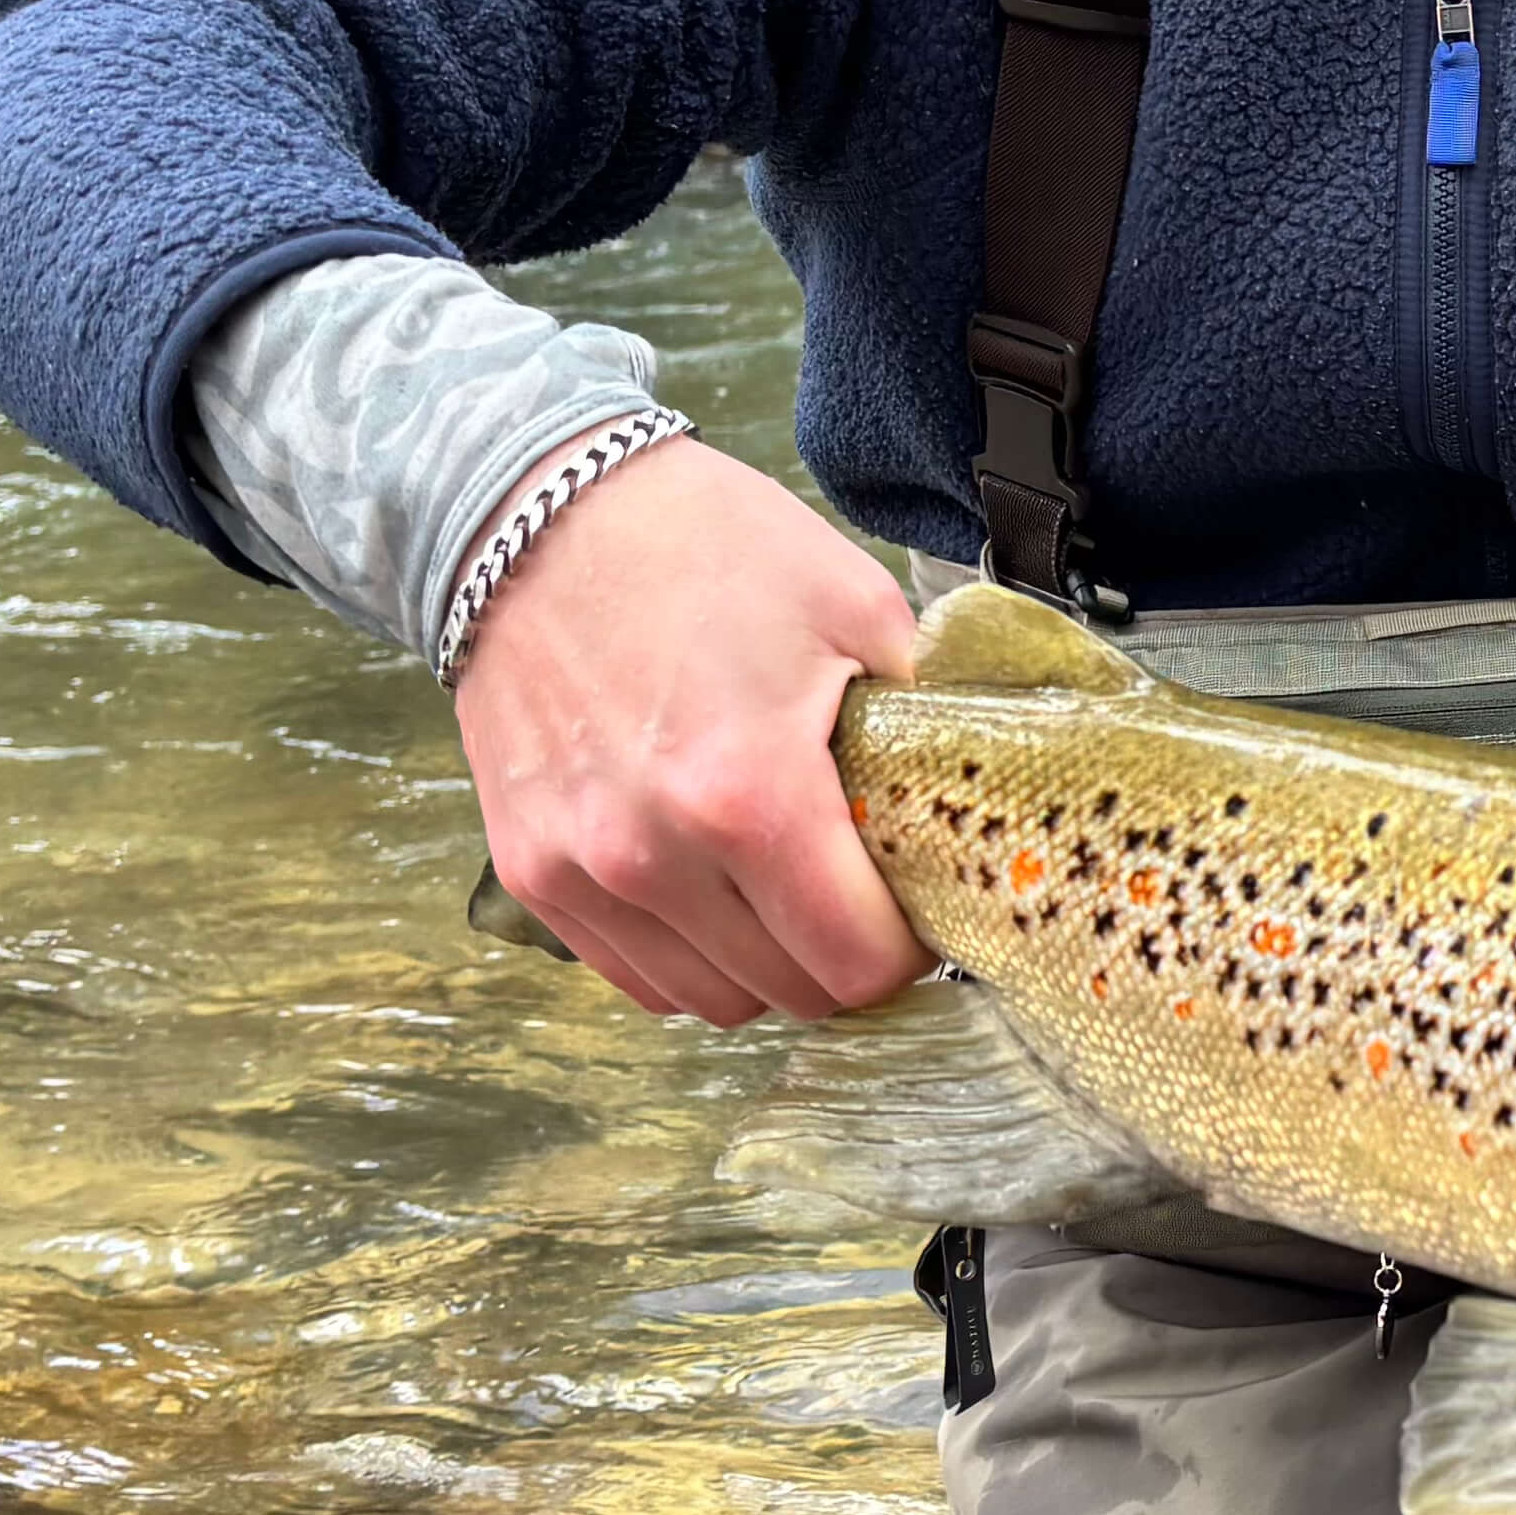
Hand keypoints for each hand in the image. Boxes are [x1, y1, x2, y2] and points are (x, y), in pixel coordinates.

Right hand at [452, 434, 934, 1027]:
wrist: (532, 515)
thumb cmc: (696, 546)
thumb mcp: (852, 602)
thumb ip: (928, 710)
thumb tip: (984, 783)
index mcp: (750, 794)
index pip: (858, 962)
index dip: (909, 947)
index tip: (918, 907)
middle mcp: (655, 855)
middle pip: (792, 992)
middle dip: (845, 955)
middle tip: (862, 893)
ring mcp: (582, 873)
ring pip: (713, 1000)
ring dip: (768, 966)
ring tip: (787, 892)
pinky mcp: (531, 873)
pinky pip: (635, 975)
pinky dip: (689, 957)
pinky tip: (715, 892)